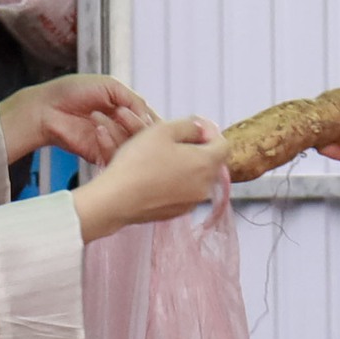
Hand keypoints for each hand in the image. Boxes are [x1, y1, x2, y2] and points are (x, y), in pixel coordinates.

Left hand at [1, 75, 154, 165]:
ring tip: (102, 116)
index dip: (152, 121)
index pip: (151, 122)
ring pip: (132, 149)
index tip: (146, 116)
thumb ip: (134, 101)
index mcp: (127, 111)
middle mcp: (122, 129)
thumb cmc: (73, 91)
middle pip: (146, 139)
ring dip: (121, 132)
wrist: (46, 107)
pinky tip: (97, 130)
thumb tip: (151, 120)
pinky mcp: (99, 156)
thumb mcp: (110, 86)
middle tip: (122, 115)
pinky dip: (109, 144)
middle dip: (139, 127)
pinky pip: (114, 158)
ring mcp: (111, 143)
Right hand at [71, 117, 228, 240]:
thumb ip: (189, 125)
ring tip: (164, 156)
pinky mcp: (177, 213)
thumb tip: (200, 128)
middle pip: (211, 162)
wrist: (116, 199)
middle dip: (198, 147)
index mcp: (207, 164)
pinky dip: (176, 181)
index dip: (211, 131)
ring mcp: (192, 202)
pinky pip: (184, 192)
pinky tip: (156, 175)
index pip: (223, 144)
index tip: (195, 126)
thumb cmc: (139, 162)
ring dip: (186, 165)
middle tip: (177, 139)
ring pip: (197, 177)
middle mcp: (205, 186)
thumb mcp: (163, 130)